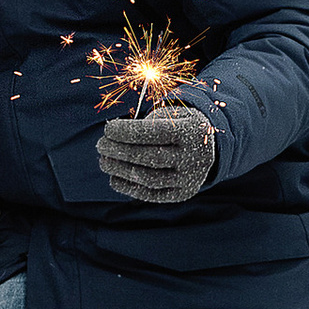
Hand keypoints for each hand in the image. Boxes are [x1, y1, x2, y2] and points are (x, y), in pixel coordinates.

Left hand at [94, 101, 220, 206]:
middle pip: (151, 157)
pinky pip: (152, 195)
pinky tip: (114, 177)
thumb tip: (112, 137)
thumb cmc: (178, 124)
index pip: (156, 132)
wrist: (207, 145)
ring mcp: (190, 178)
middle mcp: (195, 157)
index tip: (108, 129)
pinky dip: (129, 188)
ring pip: (150, 178)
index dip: (128, 132)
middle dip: (120, 151)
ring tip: (103, 161)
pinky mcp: (183, 193)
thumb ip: (145, 124)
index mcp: (193, 131)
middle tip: (101, 145)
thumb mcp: (169, 114)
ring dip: (121, 170)